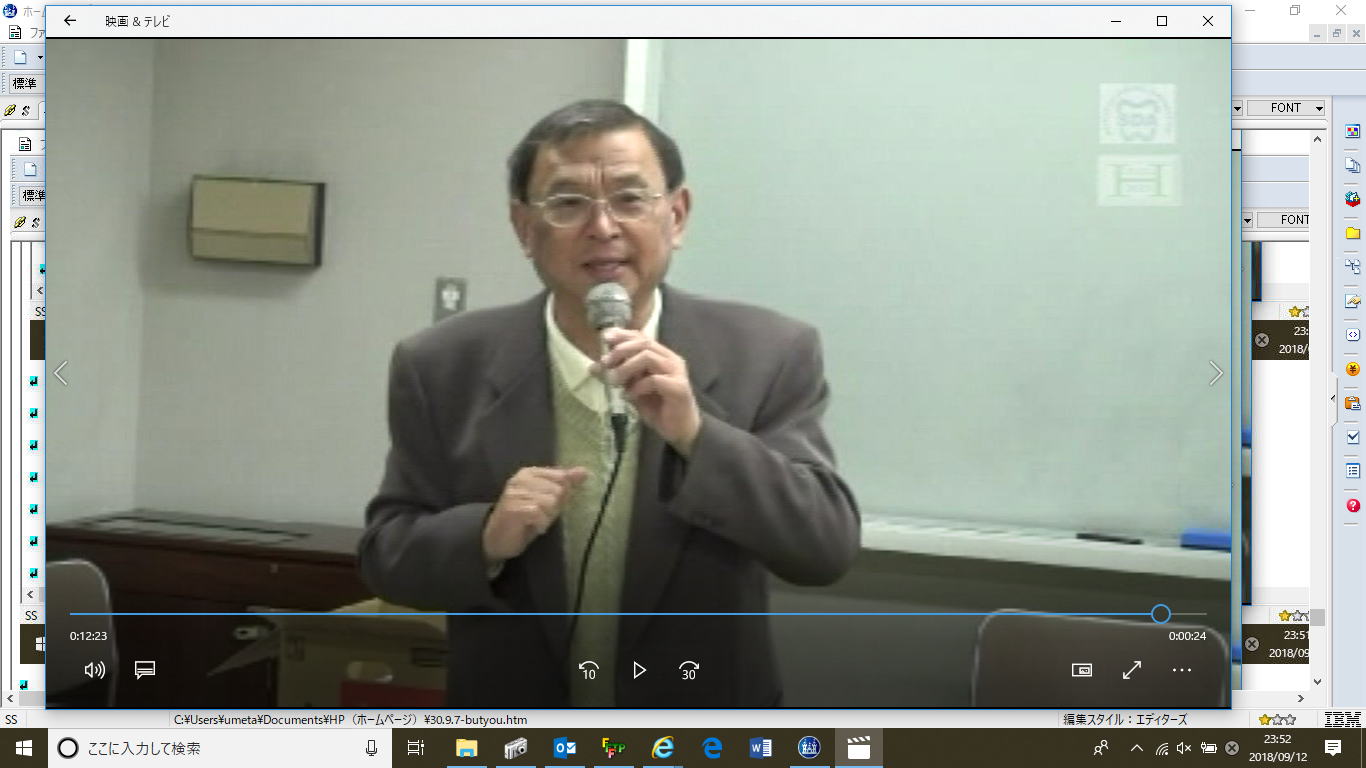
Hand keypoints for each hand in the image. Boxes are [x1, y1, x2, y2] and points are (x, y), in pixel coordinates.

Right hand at [482, 466, 587, 564]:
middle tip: (539, 515)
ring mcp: (515, 492)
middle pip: (558, 490)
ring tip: (534, 520)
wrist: (496, 539)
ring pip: (550, 501)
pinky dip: (540, 524)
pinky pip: (539, 513)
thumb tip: (585, 471)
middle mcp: (521, 479)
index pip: (561, 477)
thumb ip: (566, 484)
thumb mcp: (549, 500)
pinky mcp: (512, 508)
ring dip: (547, 517)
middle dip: (554, 507)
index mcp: (530, 472)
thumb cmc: (525, 518)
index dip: (561, 495)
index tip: (549, 505)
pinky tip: (532, 526)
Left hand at [592, 327, 701, 455]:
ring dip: (627, 367)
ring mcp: (676, 372)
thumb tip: (593, 367)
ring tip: (614, 380)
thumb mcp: (631, 389)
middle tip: (605, 362)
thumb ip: (617, 376)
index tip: (605, 338)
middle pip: (644, 343)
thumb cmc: (657, 407)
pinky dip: (637, 386)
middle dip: (621, 350)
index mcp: (661, 356)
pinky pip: (654, 380)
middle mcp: (671, 359)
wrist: (680, 429)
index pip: (642, 337)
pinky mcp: (678, 388)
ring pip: (648, 357)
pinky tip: (629, 396)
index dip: (623, 335)